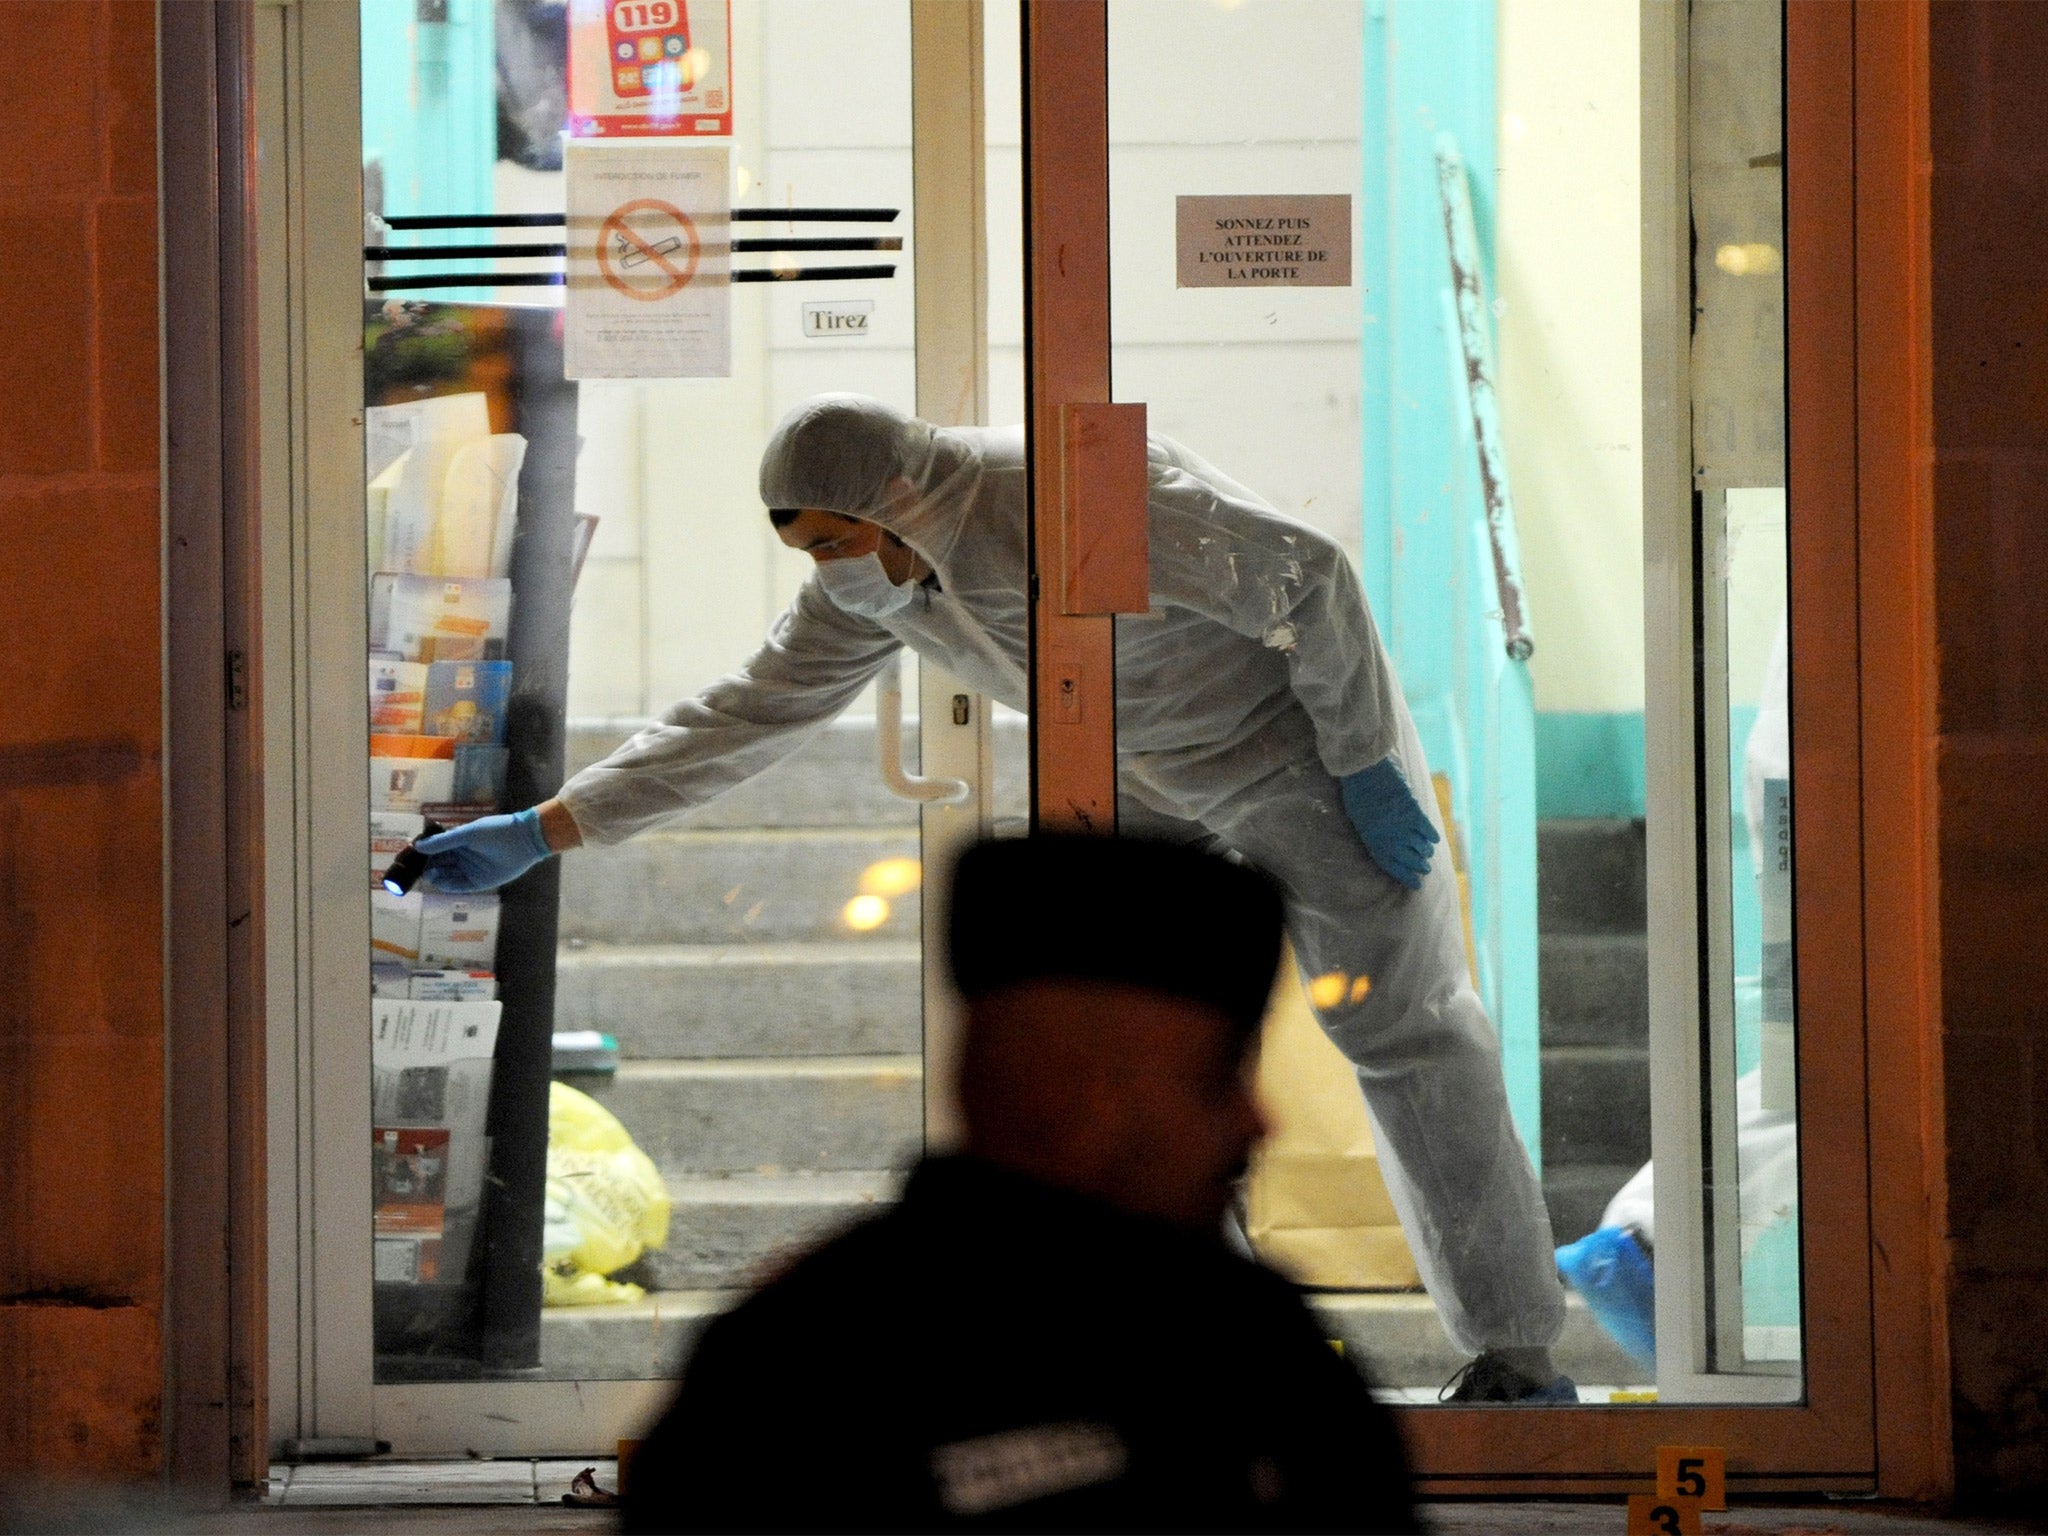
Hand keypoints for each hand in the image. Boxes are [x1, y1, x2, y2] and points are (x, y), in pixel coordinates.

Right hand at [417, 807, 552, 892]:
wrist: (524, 840)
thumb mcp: (467, 834)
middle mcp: (463, 856)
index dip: (423, 853)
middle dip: (426, 867)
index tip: (409, 856)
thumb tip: (417, 846)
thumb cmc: (495, 832)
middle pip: (439, 864)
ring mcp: (470, 870)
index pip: (436, 850)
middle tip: (412, 870)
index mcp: (459, 842)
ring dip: (436, 876)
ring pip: (447, 876)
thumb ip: (443, 842)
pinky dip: (448, 885)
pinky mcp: (479, 883)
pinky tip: (438, 882)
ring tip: (426, 874)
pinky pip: (459, 886)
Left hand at [1339, 757, 1440, 890]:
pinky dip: (1432, 836)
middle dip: (1419, 866)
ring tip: (1428, 853)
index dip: (1405, 876)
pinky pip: (1427, 830)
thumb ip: (1372, 833)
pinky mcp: (1413, 811)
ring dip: (1426, 852)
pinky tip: (1434, 839)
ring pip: (1421, 846)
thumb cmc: (1356, 793)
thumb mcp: (1359, 819)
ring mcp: (1403, 825)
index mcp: (1373, 841)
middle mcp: (1390, 838)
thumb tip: (1383, 842)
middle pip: (1409, 859)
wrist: (1364, 771)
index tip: (1415, 883)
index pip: (1392, 866)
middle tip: (1425, 869)